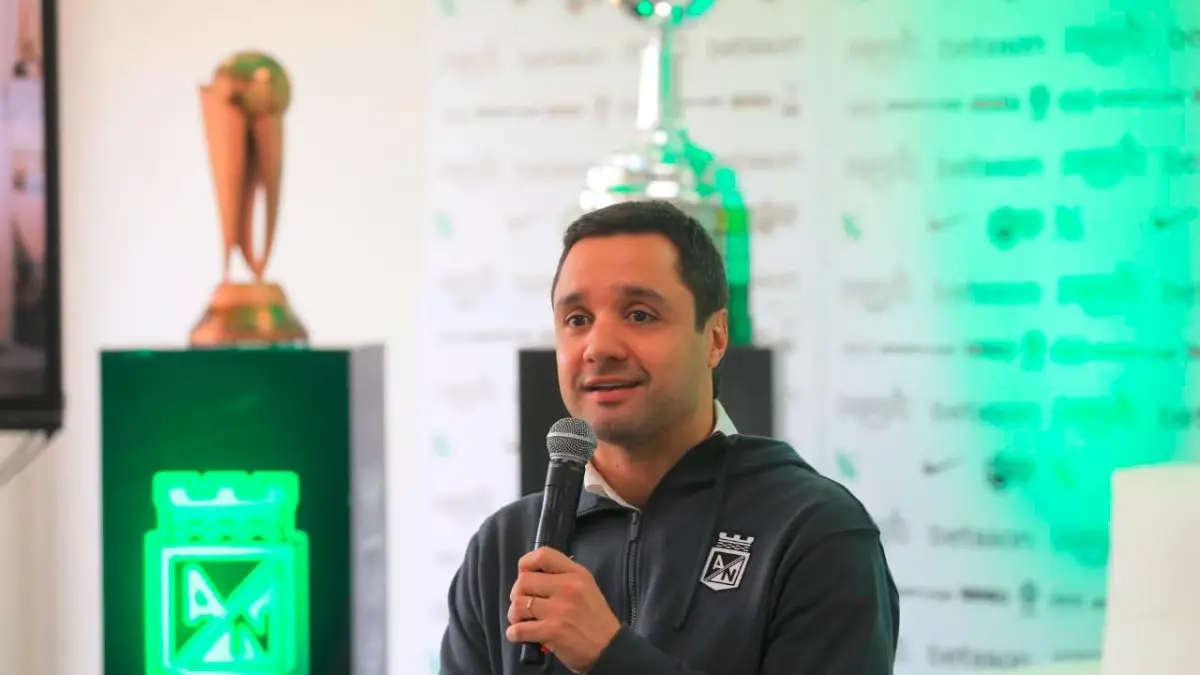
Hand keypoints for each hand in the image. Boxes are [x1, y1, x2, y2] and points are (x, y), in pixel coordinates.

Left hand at [506, 547, 621, 672]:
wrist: (608, 647)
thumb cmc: (595, 616)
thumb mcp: (586, 586)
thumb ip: (563, 575)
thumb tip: (533, 573)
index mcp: (576, 574)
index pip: (543, 555)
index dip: (526, 563)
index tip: (524, 574)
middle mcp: (567, 588)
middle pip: (523, 581)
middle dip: (517, 593)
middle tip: (524, 602)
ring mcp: (558, 610)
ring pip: (518, 604)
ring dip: (515, 614)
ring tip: (522, 619)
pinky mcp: (551, 632)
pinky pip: (518, 629)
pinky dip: (514, 633)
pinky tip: (520, 634)